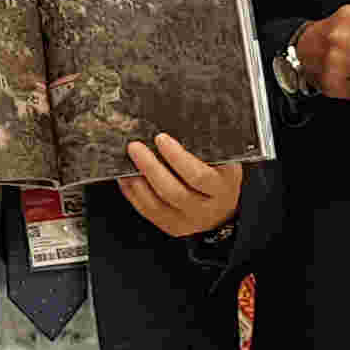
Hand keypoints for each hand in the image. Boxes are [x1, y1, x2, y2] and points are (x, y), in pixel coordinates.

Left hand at [119, 132, 243, 238]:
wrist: (222, 212)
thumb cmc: (219, 177)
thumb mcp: (224, 161)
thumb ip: (206, 147)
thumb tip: (176, 124)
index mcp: (221, 187)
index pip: (198, 176)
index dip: (177, 157)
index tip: (161, 138)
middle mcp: (205, 208)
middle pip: (174, 192)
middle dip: (150, 167)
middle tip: (135, 147)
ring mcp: (187, 221)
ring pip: (157, 205)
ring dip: (137, 181)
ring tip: (128, 161)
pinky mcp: (171, 226)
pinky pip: (147, 211)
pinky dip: (133, 193)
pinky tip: (126, 177)